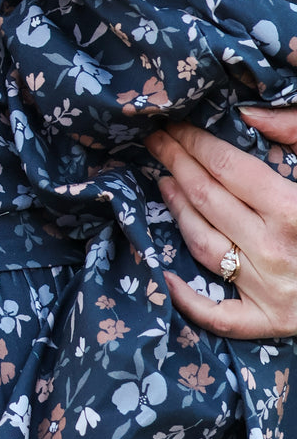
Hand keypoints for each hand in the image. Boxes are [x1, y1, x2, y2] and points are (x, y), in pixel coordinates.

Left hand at [146, 110, 296, 338]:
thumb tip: (249, 114)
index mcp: (293, 209)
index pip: (224, 167)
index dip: (192, 142)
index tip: (172, 126)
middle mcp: (273, 251)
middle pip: (206, 199)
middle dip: (176, 164)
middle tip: (156, 143)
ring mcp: (269, 292)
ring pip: (202, 245)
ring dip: (176, 211)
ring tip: (165, 183)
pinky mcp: (271, 324)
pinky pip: (219, 316)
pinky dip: (187, 299)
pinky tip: (164, 275)